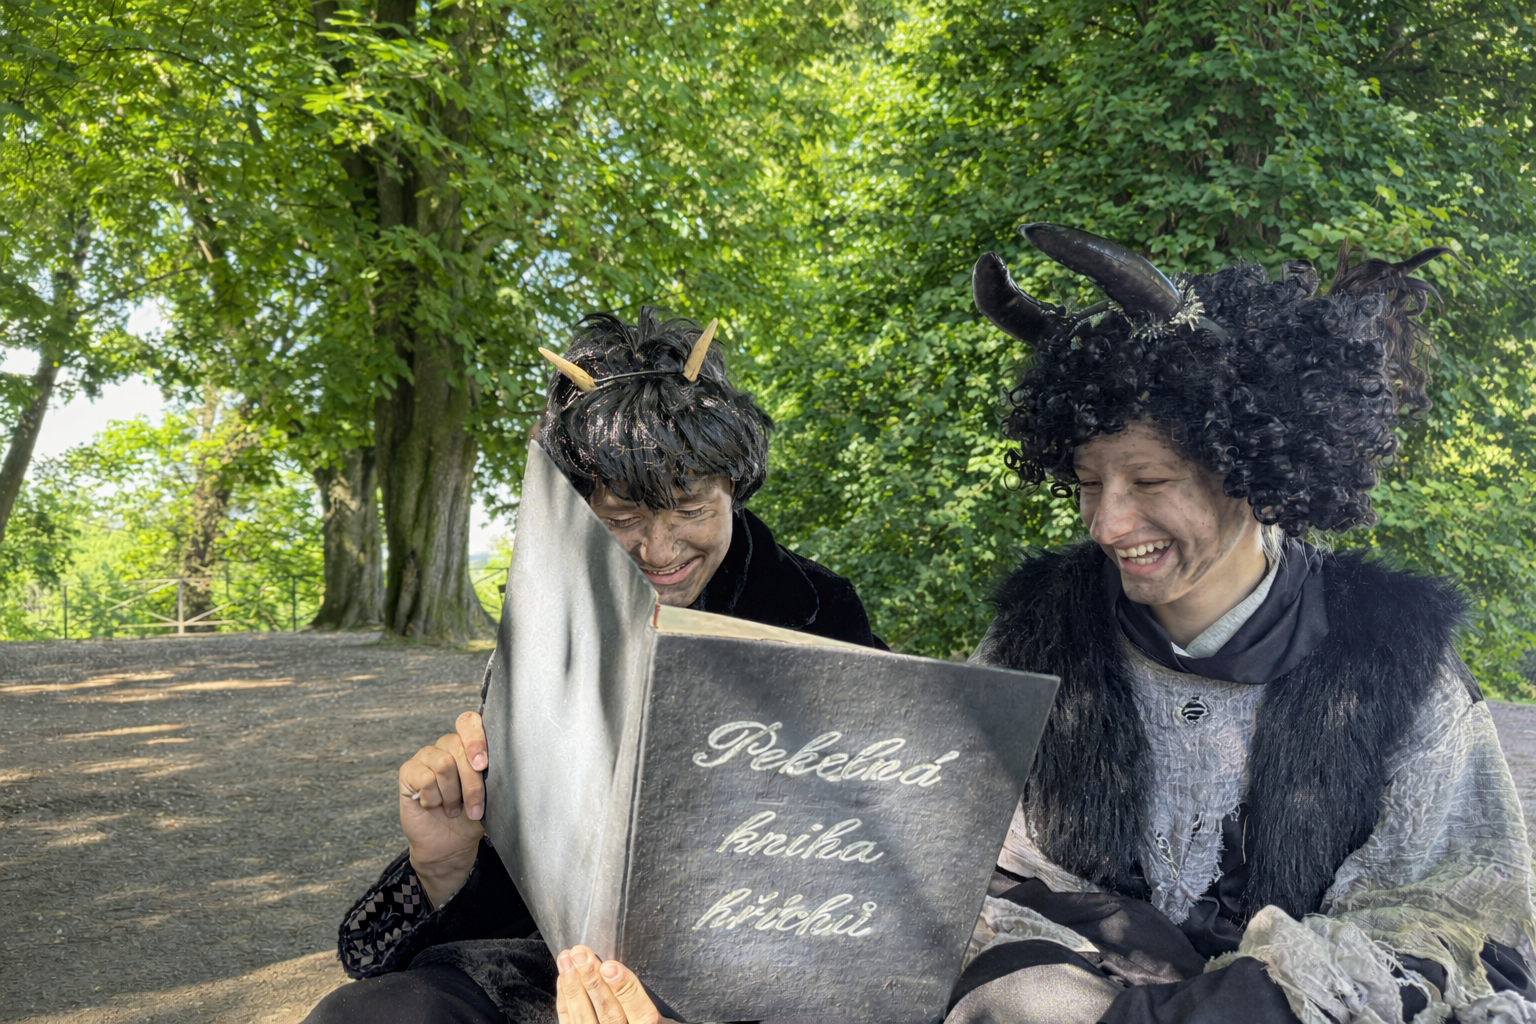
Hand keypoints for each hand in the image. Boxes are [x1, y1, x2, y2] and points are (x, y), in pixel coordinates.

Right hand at [400, 710, 487, 905]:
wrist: (449, 846)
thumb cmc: (471, 818)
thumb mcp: (492, 798)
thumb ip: (498, 777)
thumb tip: (513, 767)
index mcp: (469, 746)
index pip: (470, 722)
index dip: (476, 739)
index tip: (484, 765)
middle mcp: (447, 746)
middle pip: (459, 749)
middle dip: (471, 783)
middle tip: (475, 809)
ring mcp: (426, 756)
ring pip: (443, 764)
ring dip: (452, 795)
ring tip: (453, 810)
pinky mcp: (409, 771)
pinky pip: (425, 778)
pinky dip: (433, 798)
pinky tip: (433, 806)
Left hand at [556, 946, 680, 1023]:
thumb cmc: (640, 1018)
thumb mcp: (658, 1014)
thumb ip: (641, 997)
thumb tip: (617, 968)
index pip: (642, 1013)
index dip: (626, 989)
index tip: (610, 967)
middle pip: (610, 1015)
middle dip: (594, 982)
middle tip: (581, 955)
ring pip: (585, 1020)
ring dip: (573, 987)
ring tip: (566, 960)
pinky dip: (565, 1001)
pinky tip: (564, 979)